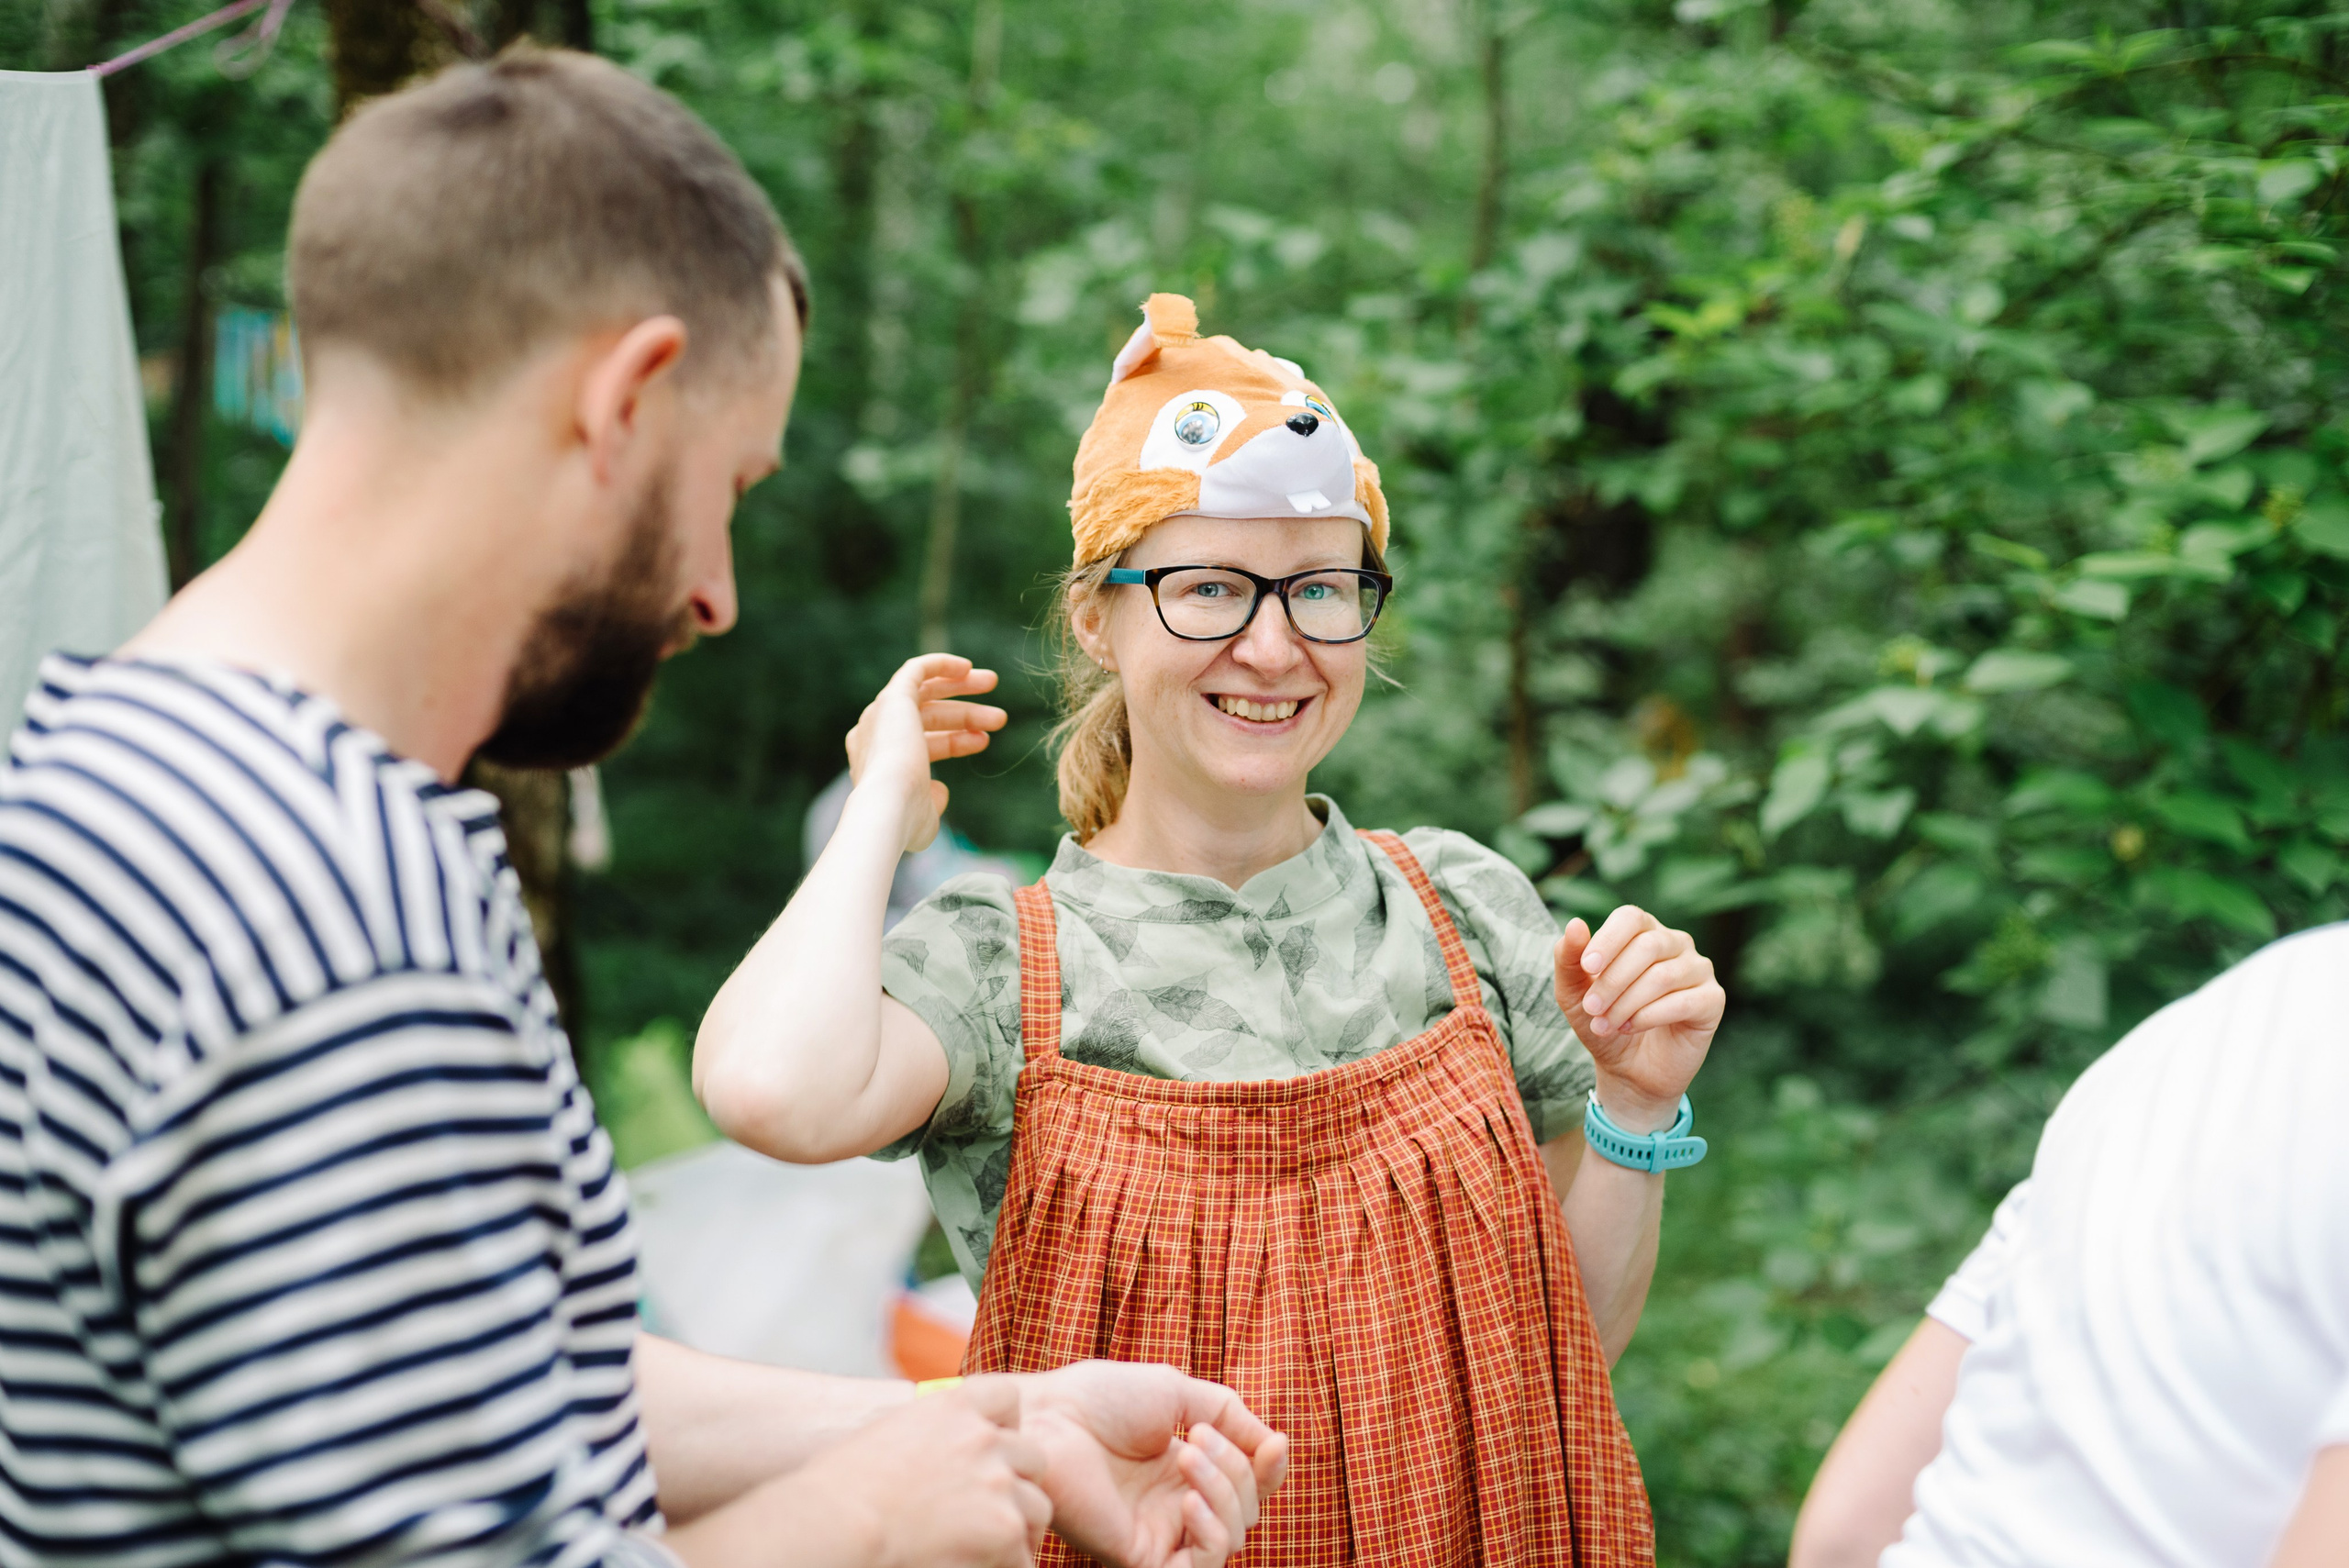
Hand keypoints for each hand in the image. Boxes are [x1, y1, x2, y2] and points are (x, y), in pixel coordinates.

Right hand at [664, 1375, 1047, 1567]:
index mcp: (953, 1406)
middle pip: (1031, 1457)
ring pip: (1036, 1510)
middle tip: (988, 1514)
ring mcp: (999, 1486)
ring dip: (1016, 1531)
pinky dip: (1007, 1566)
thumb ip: (930, 1438)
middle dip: (1015, 1484)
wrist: (835, 1527)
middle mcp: (984, 1440)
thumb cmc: (839, 1492)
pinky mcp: (1004, 1532)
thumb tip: (944, 1463)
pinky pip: (1025, 1557)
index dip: (1004, 1425)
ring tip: (982, 1551)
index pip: (1005, 1397)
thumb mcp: (887, 1437)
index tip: (993, 1450)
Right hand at [844, 654, 1005, 855]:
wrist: (889, 806)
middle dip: (965, 714)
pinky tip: (967, 667)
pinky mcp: (892, 699)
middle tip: (999, 716)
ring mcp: (881, 715)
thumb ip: (931, 802)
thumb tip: (940, 790)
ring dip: (960, 687)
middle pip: (926, 716)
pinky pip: (915, 670)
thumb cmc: (905, 820)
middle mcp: (874, 735)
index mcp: (877, 763)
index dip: (956, 740)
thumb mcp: (923, 816)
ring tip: (994, 683)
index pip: (921, 742)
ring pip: (925, 692)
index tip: (985, 741)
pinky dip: (940, 665)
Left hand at [1019, 1361, 1289, 1567]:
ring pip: (1229, 1540)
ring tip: (1187, 1455)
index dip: (1269, 1471)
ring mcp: (1159, 1534)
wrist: (1048, 1416)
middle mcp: (1175, 1506)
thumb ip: (1230, 1416)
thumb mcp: (1179, 1393)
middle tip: (1198, 1437)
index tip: (1276, 1444)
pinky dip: (1209, 1536)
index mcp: (1184, 1470)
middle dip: (1237, 1471)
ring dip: (1224, 1494)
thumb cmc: (1099, 1399)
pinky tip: (1189, 1501)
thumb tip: (1276, 1444)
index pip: (1248, 1486)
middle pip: (1245, 1511)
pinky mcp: (1140, 1558)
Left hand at [1555, 907, 1723, 1132]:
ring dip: (1627, 1004)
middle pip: (1647, 946)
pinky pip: (1684, 1001)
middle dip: (1613, 981)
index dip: (1608, 940)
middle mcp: (1675, 943)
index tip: (1587, 968)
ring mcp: (1698, 969)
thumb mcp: (1574, 994)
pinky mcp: (1712, 999)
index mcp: (1643, 931)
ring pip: (1663, 976)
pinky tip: (1632, 1028)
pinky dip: (1650, 1016)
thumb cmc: (1602, 1021)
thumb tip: (1575, 924)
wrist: (1628, 1070)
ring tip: (1606, 1025)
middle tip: (1592, 1008)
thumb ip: (1568, 959)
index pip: (1630, 917)